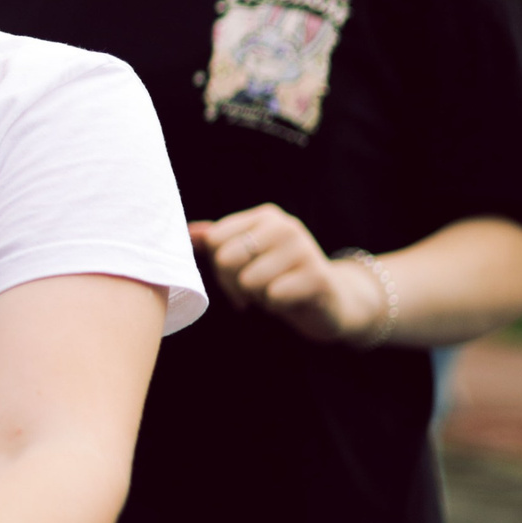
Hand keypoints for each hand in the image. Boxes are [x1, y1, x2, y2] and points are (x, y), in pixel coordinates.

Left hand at [190, 203, 379, 342]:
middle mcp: (285, 226)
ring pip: (248, 281)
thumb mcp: (249, 256)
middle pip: (226, 259)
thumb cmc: (281, 277)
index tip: (238, 273)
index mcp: (266, 217)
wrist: (334, 301)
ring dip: (257, 296)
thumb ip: (217, 241)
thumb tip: (187, 232)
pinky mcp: (317, 277)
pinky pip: (273, 296)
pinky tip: (290, 301)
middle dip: (234, 284)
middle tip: (255, 288)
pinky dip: (276, 306)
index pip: (214, 240)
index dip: (218, 266)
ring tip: (276, 291)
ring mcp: (304, 249)